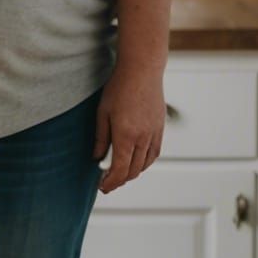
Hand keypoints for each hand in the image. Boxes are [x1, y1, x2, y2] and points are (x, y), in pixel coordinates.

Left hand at [93, 62, 164, 192]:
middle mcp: (143, 138)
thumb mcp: (102, 113)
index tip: (103, 186)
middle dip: (120, 180)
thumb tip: (98, 158)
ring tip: (120, 172)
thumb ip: (101, 138)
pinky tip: (136, 161)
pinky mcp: (160, 128)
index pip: (120, 170)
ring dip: (133, 173)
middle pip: (133, 170)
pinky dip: (145, 162)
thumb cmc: (119, 88)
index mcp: (126, 135)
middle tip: (107, 182)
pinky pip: (154, 153)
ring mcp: (154, 133)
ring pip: (145, 164)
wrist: (142, 70)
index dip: (111, 182)